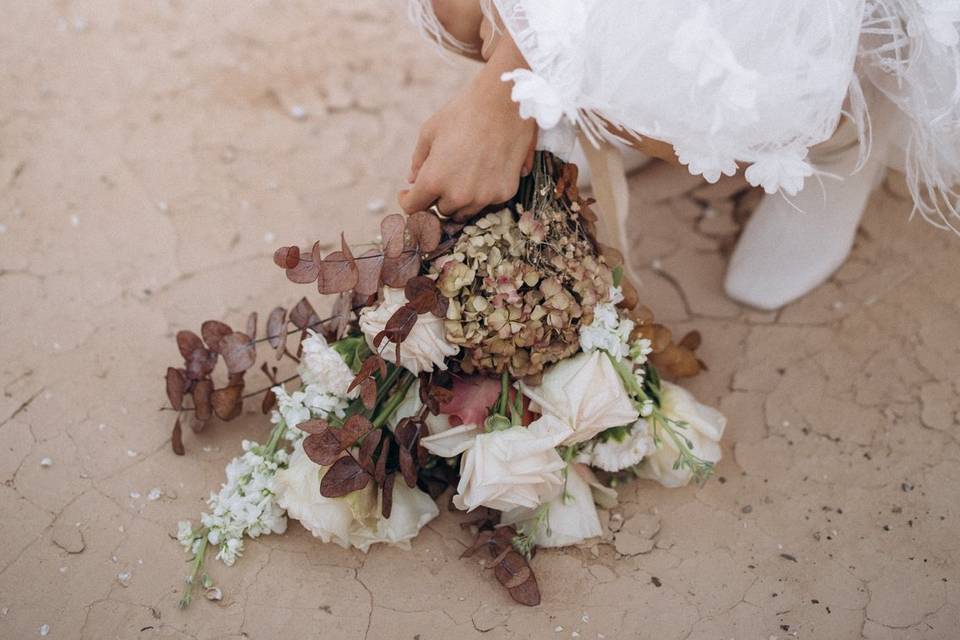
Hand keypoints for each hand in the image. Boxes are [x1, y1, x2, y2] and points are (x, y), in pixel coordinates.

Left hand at [398, 35, 536, 221]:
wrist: (505, 103)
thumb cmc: (463, 112)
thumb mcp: (430, 131)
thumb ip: (419, 160)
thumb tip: (412, 180)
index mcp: (434, 180)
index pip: (414, 208)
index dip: (407, 201)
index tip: (408, 194)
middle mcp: (458, 195)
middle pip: (441, 212)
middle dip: (436, 199)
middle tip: (440, 180)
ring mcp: (484, 197)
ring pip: (465, 212)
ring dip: (459, 200)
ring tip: (462, 176)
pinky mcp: (505, 193)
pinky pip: (488, 202)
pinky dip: (482, 193)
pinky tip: (484, 171)